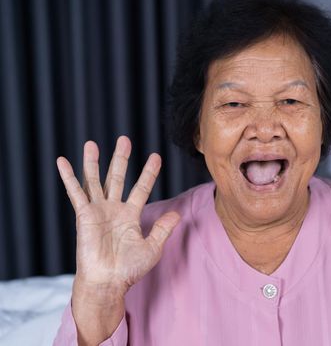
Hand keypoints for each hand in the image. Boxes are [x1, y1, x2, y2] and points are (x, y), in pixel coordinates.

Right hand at [56, 136, 179, 296]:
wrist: (108, 282)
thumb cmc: (129, 269)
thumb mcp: (152, 248)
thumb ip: (163, 229)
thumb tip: (177, 214)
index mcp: (131, 215)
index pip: (141, 188)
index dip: (148, 172)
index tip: (156, 156)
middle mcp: (114, 209)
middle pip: (118, 178)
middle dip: (121, 159)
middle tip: (124, 140)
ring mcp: (98, 211)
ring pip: (95, 181)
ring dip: (93, 162)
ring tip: (92, 143)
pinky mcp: (84, 215)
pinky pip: (76, 193)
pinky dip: (69, 177)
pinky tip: (63, 162)